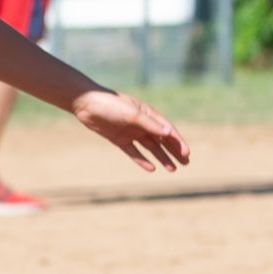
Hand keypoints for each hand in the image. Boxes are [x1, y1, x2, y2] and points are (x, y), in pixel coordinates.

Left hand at [72, 88, 190, 173]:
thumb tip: (168, 133)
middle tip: (186, 162)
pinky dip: (142, 160)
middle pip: (162, 140)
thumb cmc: (111, 105)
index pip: (167, 130)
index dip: (178, 142)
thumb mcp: (131, 114)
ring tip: (172, 169)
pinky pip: (134, 152)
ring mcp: (131, 132)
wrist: (86, 104)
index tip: (186, 153)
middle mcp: (141, 124)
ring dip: (162, 157)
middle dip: (174, 151)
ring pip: (150, 147)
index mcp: (148, 114)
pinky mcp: (119, 139)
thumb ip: (149, 124)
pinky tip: (152, 168)